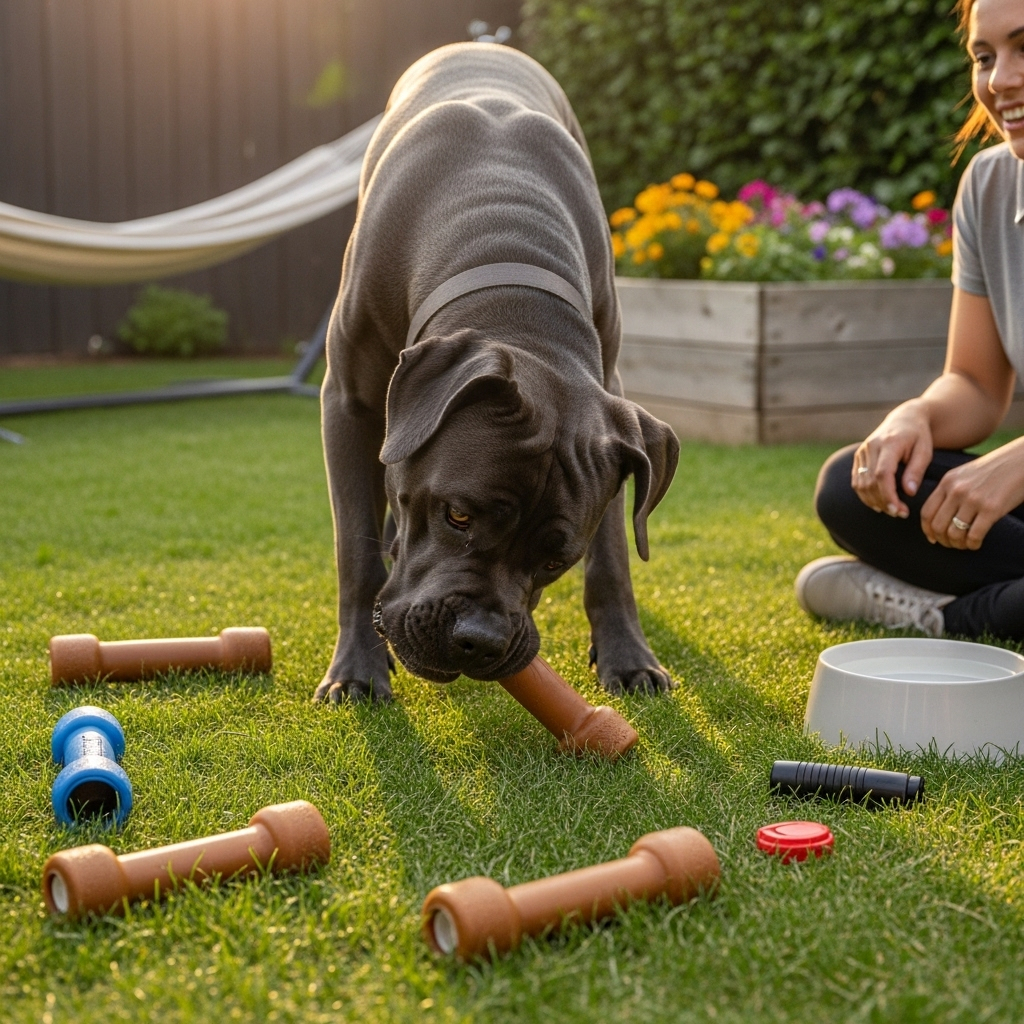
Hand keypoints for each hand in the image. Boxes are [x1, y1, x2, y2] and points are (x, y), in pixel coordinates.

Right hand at [852, 401, 933, 517]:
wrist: (904, 418)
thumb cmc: (918, 436)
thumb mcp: (925, 451)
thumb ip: (916, 471)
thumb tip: (908, 493)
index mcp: (889, 443)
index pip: (882, 474)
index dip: (888, 495)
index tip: (899, 510)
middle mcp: (870, 446)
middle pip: (869, 481)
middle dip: (883, 502)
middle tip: (899, 514)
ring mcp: (861, 451)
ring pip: (860, 484)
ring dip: (874, 501)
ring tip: (891, 510)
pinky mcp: (858, 457)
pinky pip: (857, 481)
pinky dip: (865, 495)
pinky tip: (879, 503)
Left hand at [920, 440, 1023, 549]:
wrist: (1022, 460)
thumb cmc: (996, 469)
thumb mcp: (965, 474)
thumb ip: (950, 490)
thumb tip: (940, 514)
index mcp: (948, 481)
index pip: (926, 512)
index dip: (927, 530)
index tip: (933, 538)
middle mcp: (957, 490)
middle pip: (938, 525)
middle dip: (943, 540)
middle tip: (951, 544)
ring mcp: (973, 499)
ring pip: (954, 533)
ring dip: (958, 544)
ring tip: (965, 545)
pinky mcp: (991, 508)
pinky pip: (974, 535)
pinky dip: (972, 544)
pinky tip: (976, 543)